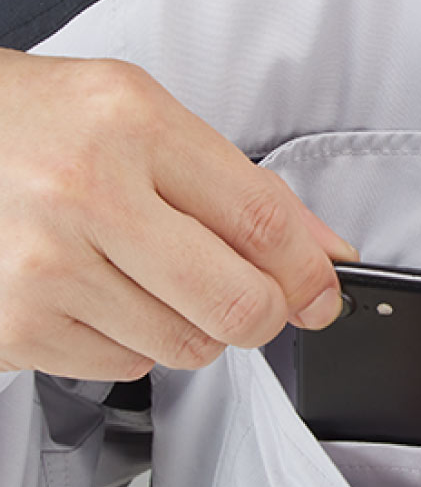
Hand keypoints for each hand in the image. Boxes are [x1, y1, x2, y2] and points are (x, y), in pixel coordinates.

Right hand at [0, 49, 356, 379]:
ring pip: (187, 347)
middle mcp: (85, 193)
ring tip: (148, 275)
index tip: (320, 294)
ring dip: (193, 325)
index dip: (310, 273)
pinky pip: (126, 366)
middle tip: (251, 298)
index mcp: (134, 127)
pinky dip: (132, 340)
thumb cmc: (47, 127)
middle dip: (263, 313)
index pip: (262, 223)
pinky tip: (99, 293)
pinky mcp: (15, 326)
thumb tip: (324, 253)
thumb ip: (246, 188)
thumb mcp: (150, 121)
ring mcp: (43, 266)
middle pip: (236, 303)